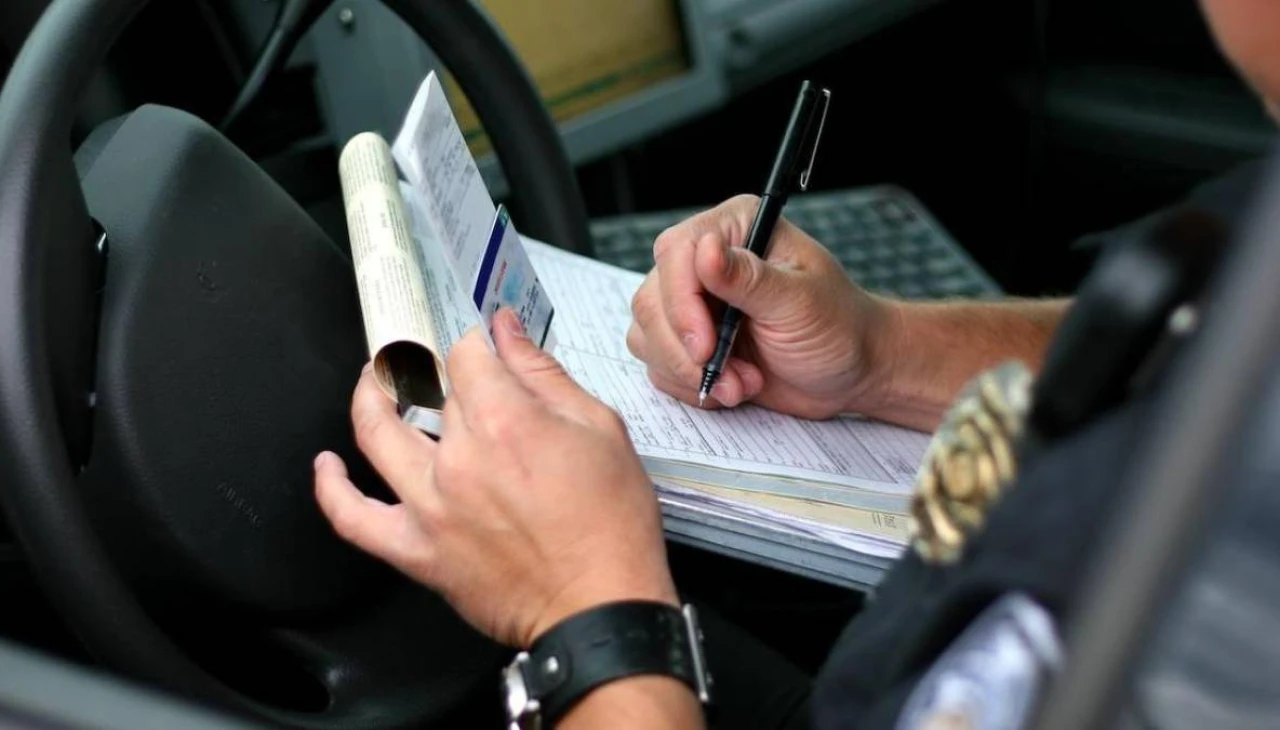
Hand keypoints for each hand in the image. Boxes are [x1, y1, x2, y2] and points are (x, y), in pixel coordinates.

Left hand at [314, 309, 676, 647]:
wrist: (601, 607)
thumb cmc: (610, 526)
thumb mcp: (600, 430)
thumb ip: (545, 376)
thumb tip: (507, 332)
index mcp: (505, 422)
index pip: (465, 353)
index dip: (474, 339)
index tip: (482, 342)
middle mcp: (458, 459)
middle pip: (429, 390)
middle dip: (439, 369)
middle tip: (448, 367)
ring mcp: (430, 506)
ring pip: (374, 434)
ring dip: (368, 397)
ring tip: (372, 382)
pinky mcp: (417, 551)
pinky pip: (353, 519)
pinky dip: (332, 489)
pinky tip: (329, 466)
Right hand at [626, 194, 894, 419]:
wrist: (851, 372)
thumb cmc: (839, 328)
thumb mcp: (800, 303)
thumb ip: (750, 279)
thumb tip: (705, 251)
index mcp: (737, 229)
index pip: (676, 253)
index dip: (681, 304)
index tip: (705, 346)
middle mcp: (707, 260)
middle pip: (653, 299)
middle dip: (685, 349)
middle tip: (728, 376)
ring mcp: (694, 301)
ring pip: (648, 334)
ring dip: (690, 372)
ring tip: (741, 383)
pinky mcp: (689, 339)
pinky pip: (658, 363)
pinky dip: (690, 385)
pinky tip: (733, 387)